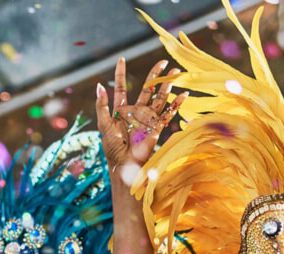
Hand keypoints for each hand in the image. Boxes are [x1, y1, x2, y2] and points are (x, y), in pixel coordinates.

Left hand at [96, 58, 186, 172]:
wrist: (124, 163)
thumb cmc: (112, 147)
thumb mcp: (103, 124)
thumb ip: (101, 105)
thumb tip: (99, 85)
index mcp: (121, 110)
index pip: (121, 88)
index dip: (120, 74)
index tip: (121, 59)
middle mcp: (136, 111)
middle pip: (147, 89)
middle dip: (155, 75)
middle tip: (164, 63)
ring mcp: (148, 118)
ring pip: (160, 97)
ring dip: (168, 86)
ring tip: (176, 72)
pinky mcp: (157, 127)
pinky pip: (169, 113)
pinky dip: (177, 104)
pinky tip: (184, 94)